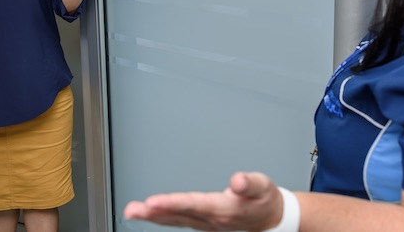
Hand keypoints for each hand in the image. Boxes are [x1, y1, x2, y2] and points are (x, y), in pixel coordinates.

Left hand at [123, 172, 283, 231]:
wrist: (271, 219)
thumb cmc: (264, 200)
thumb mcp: (263, 187)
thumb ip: (250, 183)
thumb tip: (237, 180)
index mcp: (224, 210)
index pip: (193, 205)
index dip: (172, 203)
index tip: (153, 201)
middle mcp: (211, 220)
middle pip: (177, 216)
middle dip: (153, 213)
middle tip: (132, 210)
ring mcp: (205, 224)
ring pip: (175, 220)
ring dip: (152, 216)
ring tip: (132, 211)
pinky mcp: (203, 223)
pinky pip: (178, 221)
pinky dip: (162, 218)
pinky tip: (150, 214)